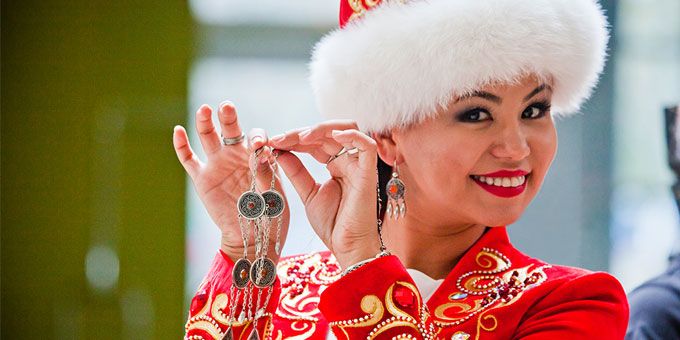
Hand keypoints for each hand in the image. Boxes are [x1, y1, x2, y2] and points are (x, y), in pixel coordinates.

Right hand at [173, 102, 289, 261]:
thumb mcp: (274, 194)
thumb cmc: (270, 214)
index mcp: (258, 155)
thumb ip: (267, 174)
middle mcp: (236, 155)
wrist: (253, 237)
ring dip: (206, 123)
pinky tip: (178, 131)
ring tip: (204, 110)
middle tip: (227, 107)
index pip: (256, 137)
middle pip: (231, 130)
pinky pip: (189, 159)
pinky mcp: (202, 178)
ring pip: (208, 137)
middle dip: (229, 118)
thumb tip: (261, 153)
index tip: (259, 145)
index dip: (257, 138)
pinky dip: (182, 145)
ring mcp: (218, 165)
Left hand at [270, 120, 380, 268]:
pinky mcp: (369, 173)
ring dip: (323, 129)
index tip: (273, 142)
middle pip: (328, 133)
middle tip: (280, 139)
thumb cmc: (332, 224)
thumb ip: (297, 172)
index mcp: (336, 165)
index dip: (295, 138)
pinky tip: (332, 136)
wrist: (347, 247)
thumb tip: (280, 151)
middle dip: (302, 133)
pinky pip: (367, 145)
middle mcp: (349, 162)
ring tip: (301, 137)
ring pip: (348, 130)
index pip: (316, 142)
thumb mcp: (308, 193)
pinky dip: (351, 135)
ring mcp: (360, 166)